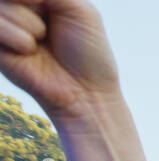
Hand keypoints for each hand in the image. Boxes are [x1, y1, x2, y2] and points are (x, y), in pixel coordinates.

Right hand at [0, 0, 119, 121]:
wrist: (85, 93)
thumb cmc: (88, 52)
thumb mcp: (79, 9)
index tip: (48, 5)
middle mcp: (18, 7)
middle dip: (33, 4)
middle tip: (48, 27)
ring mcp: (5, 25)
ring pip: (2, 7)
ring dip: (30, 23)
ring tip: (42, 40)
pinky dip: (17, 37)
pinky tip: (29, 50)